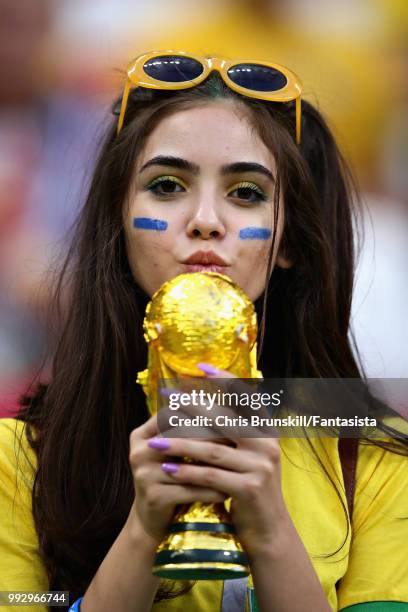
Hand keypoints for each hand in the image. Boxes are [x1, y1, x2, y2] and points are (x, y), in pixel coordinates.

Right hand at [128, 413, 227, 541]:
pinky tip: (228, 491)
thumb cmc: (171, 476)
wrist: (151, 518)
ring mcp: (144, 474)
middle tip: (237, 440)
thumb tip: (223, 407)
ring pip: (188, 464)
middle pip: (181, 438)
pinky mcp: (154, 497)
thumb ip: (187, 428)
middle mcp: (139, 451)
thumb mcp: (173, 450)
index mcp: (142, 434)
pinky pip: (189, 490)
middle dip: (211, 438)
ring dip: (214, 465)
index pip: (173, 415)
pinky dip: (210, 490)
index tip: (226, 416)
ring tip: (237, 464)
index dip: (199, 415)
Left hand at [149, 363, 290, 557]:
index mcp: (267, 430)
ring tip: (155, 442)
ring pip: (212, 449)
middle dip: (192, 407)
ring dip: (180, 444)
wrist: (268, 529)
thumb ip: (235, 431)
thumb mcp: (249, 454)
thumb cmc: (250, 486)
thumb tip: (203, 402)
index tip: (200, 367)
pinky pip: (210, 476)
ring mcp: (260, 466)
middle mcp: (267, 444)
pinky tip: (167, 468)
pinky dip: (187, 471)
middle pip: (224, 419)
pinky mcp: (249, 488)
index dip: (224, 379)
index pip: (246, 397)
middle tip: (167, 398)